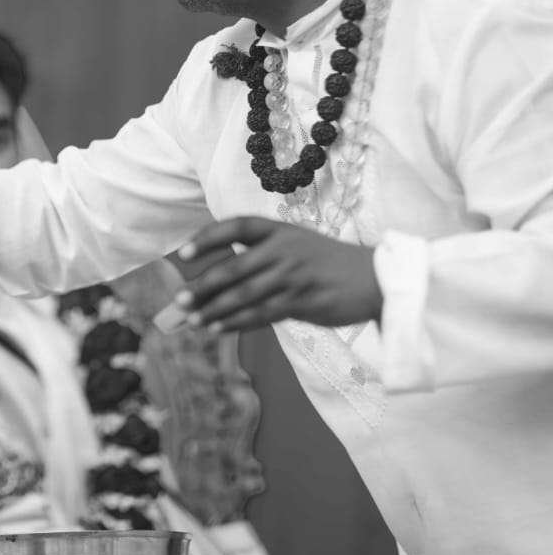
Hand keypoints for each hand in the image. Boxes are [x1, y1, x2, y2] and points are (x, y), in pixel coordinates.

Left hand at [174, 216, 382, 331]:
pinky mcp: (303, 301)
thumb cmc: (325, 263)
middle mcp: (284, 250)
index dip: (208, 237)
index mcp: (279, 231)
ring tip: (193, 321)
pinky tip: (218, 328)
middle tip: (179, 300)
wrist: (375, 278)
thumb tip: (211, 282)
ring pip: (245, 295)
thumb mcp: (294, 246)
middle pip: (234, 268)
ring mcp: (294, 276)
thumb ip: (258, 258)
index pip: (237, 226)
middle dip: (203, 286)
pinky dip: (237, 322)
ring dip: (215, 309)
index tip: (183, 253)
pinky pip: (262, 313)